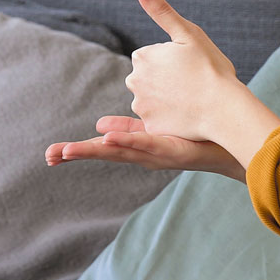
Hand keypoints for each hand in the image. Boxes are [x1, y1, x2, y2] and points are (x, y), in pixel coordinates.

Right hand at [47, 116, 246, 180]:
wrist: (229, 145)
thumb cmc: (195, 136)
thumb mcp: (153, 131)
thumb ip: (127, 127)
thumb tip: (98, 123)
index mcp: (135, 148)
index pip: (100, 149)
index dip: (76, 150)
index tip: (50, 154)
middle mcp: (142, 154)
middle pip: (103, 154)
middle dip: (77, 154)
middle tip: (50, 156)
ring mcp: (154, 153)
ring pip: (118, 151)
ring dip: (93, 150)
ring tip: (68, 150)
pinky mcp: (169, 147)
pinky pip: (144, 142)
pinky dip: (125, 140)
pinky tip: (107, 136)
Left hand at [86, 0, 279, 168]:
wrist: (223, 108)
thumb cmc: (210, 67)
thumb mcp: (188, 32)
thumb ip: (160, 9)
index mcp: (142, 57)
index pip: (152, 57)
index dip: (173, 60)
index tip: (189, 65)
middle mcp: (135, 82)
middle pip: (149, 78)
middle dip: (165, 79)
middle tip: (191, 82)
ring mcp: (142, 107)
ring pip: (153, 99)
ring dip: (166, 98)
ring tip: (190, 99)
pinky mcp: (151, 128)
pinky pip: (158, 120)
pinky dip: (169, 117)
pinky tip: (186, 114)